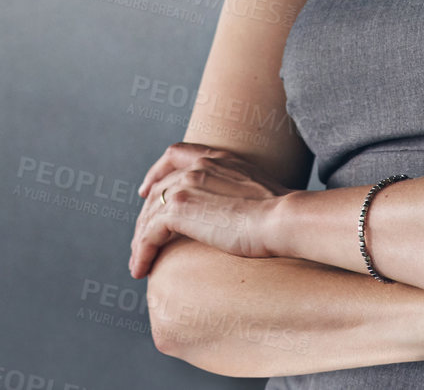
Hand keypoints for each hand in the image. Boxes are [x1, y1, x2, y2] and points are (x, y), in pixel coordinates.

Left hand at [127, 142, 294, 279]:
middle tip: (140, 238)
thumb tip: (246, 218)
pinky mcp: (180, 210)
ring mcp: (187, 185)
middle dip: (145, 214)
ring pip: (149, 212)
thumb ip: (245, 196)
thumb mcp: (262, 194)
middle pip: (157, 188)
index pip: (176, 153)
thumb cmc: (285, 214)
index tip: (147, 189)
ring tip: (138, 263)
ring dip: (139, 239)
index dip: (156, 171)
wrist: (284, 218)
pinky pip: (148, 233)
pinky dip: (141, 252)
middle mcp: (199, 166)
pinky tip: (140, 270)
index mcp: (219, 158)